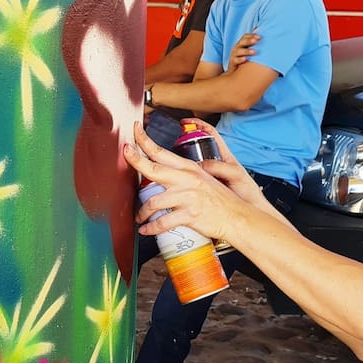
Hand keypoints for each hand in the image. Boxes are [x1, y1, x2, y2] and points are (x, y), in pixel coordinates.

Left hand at [126, 121, 244, 242]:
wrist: (237, 217)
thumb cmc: (221, 200)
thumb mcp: (204, 179)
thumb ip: (185, 174)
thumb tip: (165, 173)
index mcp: (189, 169)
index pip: (162, 152)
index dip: (144, 140)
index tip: (134, 132)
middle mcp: (187, 180)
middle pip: (153, 168)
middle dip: (135, 160)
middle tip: (124, 155)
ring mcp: (188, 197)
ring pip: (153, 202)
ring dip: (142, 212)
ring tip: (139, 217)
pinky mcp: (189, 214)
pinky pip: (163, 222)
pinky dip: (151, 228)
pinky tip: (146, 229)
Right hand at [227, 30, 259, 71]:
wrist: (234, 71)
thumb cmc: (243, 58)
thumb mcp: (247, 49)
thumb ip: (253, 41)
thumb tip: (258, 28)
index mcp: (241, 43)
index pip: (245, 36)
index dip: (252, 35)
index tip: (259, 37)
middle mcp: (236, 48)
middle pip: (242, 42)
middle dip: (249, 41)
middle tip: (256, 41)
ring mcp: (234, 55)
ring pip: (239, 51)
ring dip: (246, 51)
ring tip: (254, 51)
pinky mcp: (232, 63)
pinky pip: (235, 60)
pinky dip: (240, 59)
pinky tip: (245, 59)